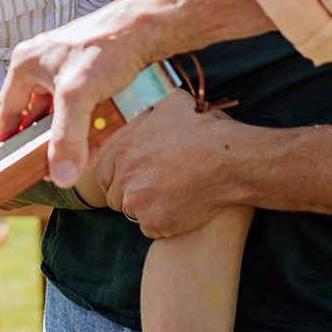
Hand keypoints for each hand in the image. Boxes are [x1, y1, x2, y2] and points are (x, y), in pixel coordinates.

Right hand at [0, 0, 163, 187]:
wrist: (146, 28)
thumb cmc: (107, 47)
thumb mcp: (78, 95)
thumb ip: (67, 137)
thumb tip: (61, 175)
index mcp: (26, 65)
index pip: (7, 110)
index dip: (10, 139)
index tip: (15, 164)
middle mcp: (42, 65)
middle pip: (36, 115)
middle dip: (49, 142)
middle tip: (59, 163)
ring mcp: (65, 68)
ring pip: (62, 112)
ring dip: (72, 134)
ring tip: (88, 151)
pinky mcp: (87, 72)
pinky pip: (81, 104)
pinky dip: (87, 122)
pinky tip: (101, 133)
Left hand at [93, 96, 246, 237]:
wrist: (228, 159)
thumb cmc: (205, 130)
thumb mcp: (172, 104)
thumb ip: (151, 111)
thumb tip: (148, 101)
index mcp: (123, 149)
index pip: (103, 174)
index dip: (119, 179)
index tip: (136, 179)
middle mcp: (125, 176)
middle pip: (115, 198)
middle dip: (132, 196)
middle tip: (157, 190)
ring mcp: (138, 201)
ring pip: (133, 214)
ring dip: (148, 210)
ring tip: (173, 197)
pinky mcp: (155, 221)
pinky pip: (152, 230)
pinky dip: (165, 224)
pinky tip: (183, 210)